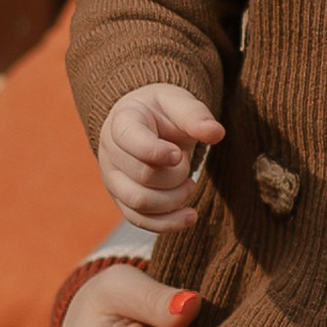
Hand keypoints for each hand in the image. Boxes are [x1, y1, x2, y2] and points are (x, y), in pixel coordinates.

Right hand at [97, 83, 224, 226]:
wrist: (146, 124)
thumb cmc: (163, 112)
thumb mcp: (179, 103)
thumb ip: (195, 116)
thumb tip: (216, 133)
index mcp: (121, 122)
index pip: (130, 140)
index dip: (156, 151)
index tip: (178, 154)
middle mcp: (110, 153)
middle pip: (142, 175)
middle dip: (175, 174)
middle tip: (186, 163)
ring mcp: (113, 179)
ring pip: (140, 202)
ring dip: (174, 199)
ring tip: (189, 185)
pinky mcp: (123, 200)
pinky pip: (140, 220)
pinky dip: (168, 223)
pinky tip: (190, 216)